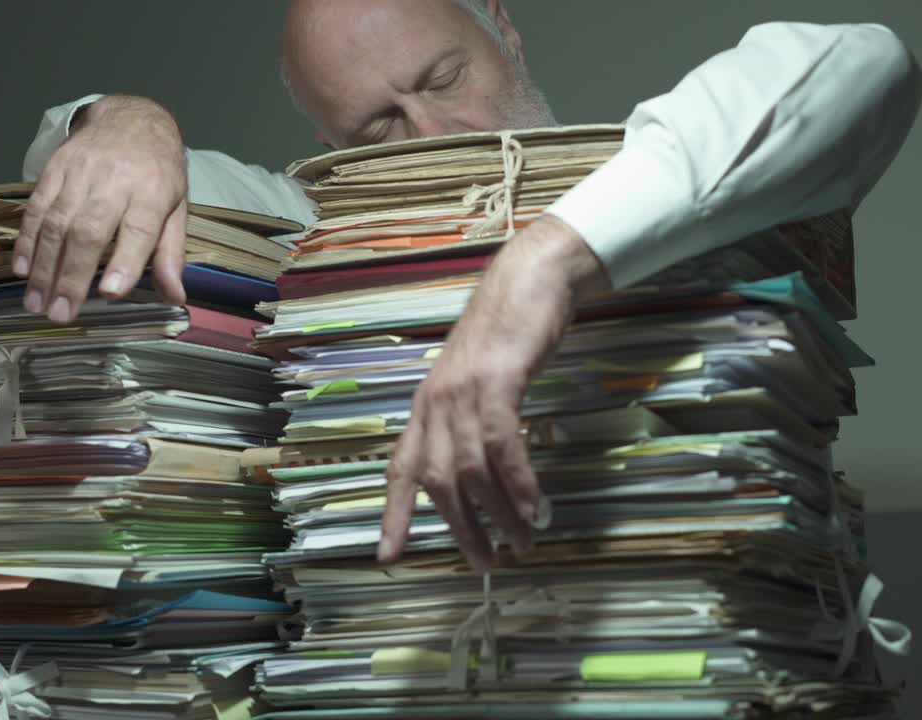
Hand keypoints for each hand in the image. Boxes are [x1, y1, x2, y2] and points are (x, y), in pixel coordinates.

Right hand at [14, 95, 187, 323]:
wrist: (130, 118)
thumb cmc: (158, 171)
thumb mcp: (176, 209)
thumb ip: (170, 253)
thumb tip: (174, 296)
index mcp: (152, 191)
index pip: (138, 230)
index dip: (124, 263)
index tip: (109, 294)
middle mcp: (114, 180)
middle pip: (89, 231)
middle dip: (72, 276)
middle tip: (61, 313)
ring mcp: (79, 173)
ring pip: (57, 223)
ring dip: (43, 266)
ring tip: (36, 302)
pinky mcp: (54, 169)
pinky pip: (36, 208)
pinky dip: (27, 240)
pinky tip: (22, 269)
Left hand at [377, 215, 610, 571]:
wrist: (530, 280)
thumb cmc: (508, 334)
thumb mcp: (476, 381)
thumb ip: (468, 420)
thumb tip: (476, 473)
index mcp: (425, 406)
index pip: (400, 468)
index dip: (393, 515)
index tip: (388, 557)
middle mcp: (435, 402)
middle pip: (437, 480)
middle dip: (460, 528)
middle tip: (484, 563)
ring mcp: (462, 391)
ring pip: (471, 469)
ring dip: (498, 514)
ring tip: (520, 543)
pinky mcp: (496, 381)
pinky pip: (502, 444)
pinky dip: (518, 482)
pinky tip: (533, 506)